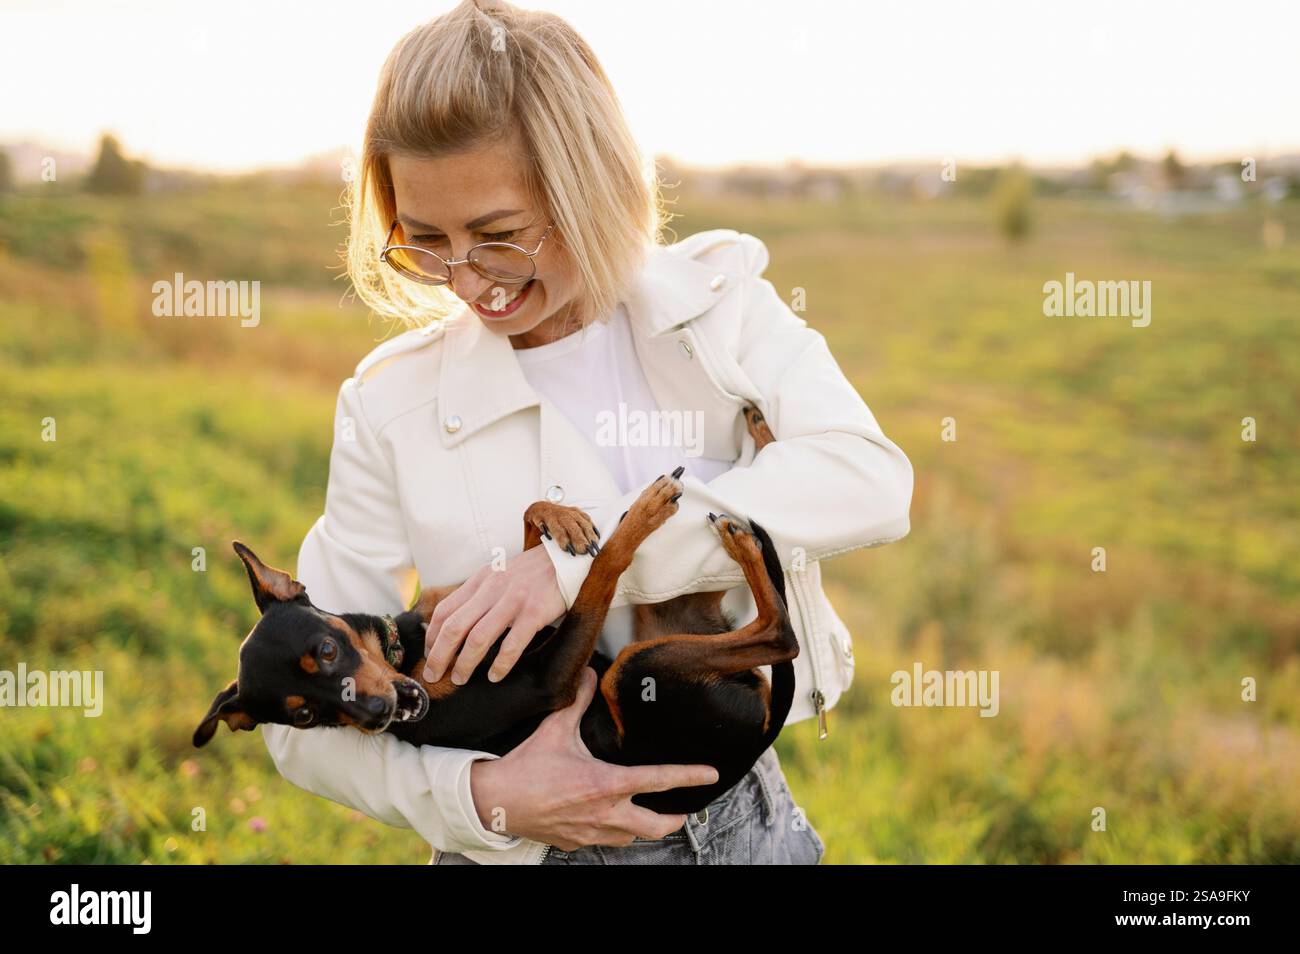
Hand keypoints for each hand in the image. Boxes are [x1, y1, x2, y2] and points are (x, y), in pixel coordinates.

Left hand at [423, 544, 565, 684]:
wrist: (566, 559)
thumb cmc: (531, 573)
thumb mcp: (498, 575)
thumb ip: (478, 595)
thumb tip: (456, 624)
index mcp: (480, 580)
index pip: (444, 611)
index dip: (432, 637)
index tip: (429, 655)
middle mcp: (492, 589)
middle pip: (455, 627)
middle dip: (439, 655)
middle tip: (433, 675)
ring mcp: (513, 601)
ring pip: (478, 637)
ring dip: (465, 663)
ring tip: (459, 679)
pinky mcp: (534, 613)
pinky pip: (511, 644)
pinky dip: (500, 664)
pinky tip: (494, 676)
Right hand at [469, 668, 720, 849]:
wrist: (495, 803)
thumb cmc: (526, 766)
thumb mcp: (555, 729)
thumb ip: (577, 701)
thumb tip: (590, 674)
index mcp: (606, 784)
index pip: (659, 780)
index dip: (689, 776)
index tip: (710, 773)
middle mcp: (605, 813)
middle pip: (656, 826)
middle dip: (674, 819)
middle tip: (683, 810)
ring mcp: (591, 832)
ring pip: (631, 838)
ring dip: (642, 827)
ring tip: (648, 814)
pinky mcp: (574, 843)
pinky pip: (603, 840)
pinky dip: (612, 832)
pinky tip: (607, 820)